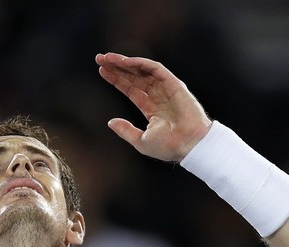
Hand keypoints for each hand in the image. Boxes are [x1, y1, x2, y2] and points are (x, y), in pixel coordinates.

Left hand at [96, 52, 211, 161]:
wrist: (188, 144)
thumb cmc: (169, 147)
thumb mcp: (140, 141)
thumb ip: (125, 130)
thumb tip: (110, 122)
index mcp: (152, 109)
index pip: (131, 89)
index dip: (117, 80)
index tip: (102, 71)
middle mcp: (158, 96)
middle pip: (134, 77)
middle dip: (117, 67)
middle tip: (99, 59)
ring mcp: (166, 88)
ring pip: (142, 70)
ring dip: (125, 62)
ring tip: (107, 57)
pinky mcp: (173, 83)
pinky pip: (155, 68)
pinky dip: (140, 63)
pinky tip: (125, 61)